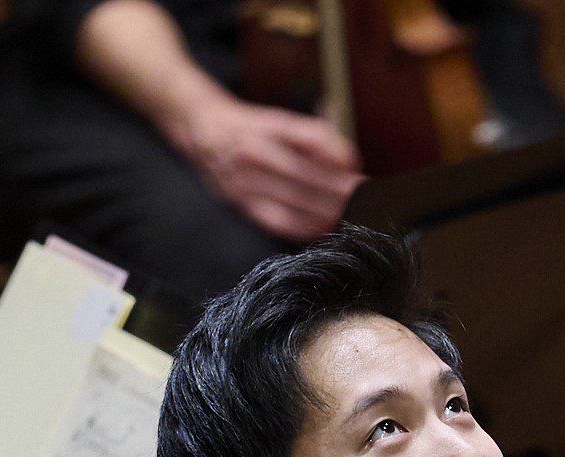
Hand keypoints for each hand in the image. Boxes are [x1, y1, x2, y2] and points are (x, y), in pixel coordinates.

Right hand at [169, 97, 362, 241]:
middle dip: (338, 189)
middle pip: (306, 173)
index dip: (338, 154)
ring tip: (348, 215)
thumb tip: (347, 163)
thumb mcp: (280, 121)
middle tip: (362, 197)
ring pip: (294, 200)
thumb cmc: (251, 128)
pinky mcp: (241, 202)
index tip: (356, 167)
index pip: (311, 138)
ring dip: (327, 211)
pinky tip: (322, 229)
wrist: (202, 129)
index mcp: (269, 125)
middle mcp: (256, 151)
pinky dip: (304, 227)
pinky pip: (278, 221)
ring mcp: (246, 179)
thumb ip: (314, 138)